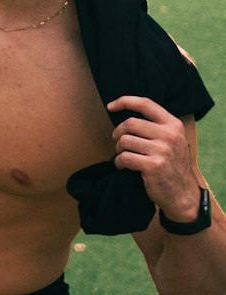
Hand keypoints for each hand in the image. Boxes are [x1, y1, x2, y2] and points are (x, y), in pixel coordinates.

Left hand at [108, 96, 200, 219]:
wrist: (181, 193)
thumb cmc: (171, 165)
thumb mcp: (172, 140)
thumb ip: (156, 127)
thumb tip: (127, 117)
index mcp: (173, 124)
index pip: (146, 104)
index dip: (125, 101)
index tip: (111, 106)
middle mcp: (169, 135)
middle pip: (130, 123)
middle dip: (118, 133)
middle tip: (118, 142)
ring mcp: (162, 150)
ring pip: (125, 141)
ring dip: (118, 149)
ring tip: (123, 156)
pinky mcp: (153, 166)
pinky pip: (124, 157)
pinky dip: (118, 162)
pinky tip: (123, 167)